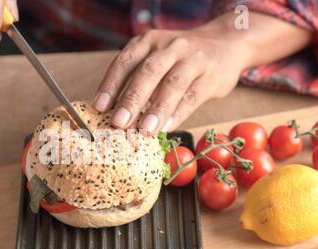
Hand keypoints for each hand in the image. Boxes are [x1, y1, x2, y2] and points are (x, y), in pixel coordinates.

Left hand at [94, 13, 251, 135]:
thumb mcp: (156, 57)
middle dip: (131, 99)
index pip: (125, 61)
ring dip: (156, 109)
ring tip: (144, 130)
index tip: (100, 106)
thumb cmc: (181, 58)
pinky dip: (178, 113)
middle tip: (119, 122)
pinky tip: (166, 128)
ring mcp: (192, 60)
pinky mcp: (211, 76)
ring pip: (172, 84)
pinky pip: (193, 96)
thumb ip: (138, 79)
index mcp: (149, 42)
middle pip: (148, 72)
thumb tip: (114, 112)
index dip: (111, 84)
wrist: (226, 44)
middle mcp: (170, 47)